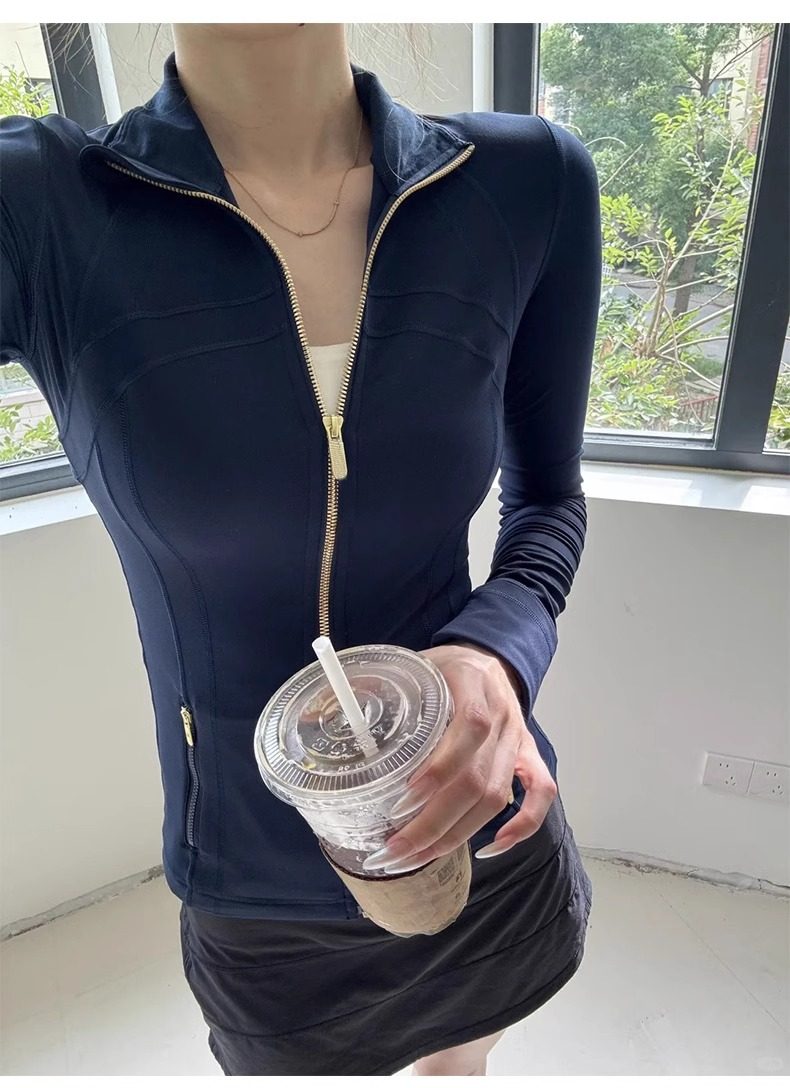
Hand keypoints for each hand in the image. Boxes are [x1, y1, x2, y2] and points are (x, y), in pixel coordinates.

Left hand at [361, 641, 556, 873]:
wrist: (488, 657)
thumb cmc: (444, 667)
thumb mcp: (412, 665)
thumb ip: (375, 686)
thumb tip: (318, 713)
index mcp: (473, 684)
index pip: (469, 728)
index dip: (438, 769)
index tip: (401, 800)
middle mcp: (502, 714)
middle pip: (479, 778)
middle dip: (434, 822)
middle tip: (394, 848)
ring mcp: (519, 738)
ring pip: (499, 796)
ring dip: (457, 834)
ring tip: (416, 855)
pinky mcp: (529, 756)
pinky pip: (539, 795)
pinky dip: (520, 828)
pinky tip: (488, 851)